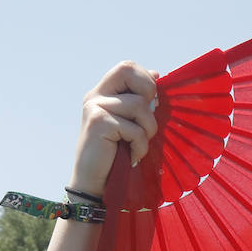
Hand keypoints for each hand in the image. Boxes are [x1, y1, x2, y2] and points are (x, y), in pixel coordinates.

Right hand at [68, 62, 159, 196]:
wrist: (95, 183)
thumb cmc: (117, 155)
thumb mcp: (130, 124)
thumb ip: (139, 100)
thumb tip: (156, 73)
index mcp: (104, 93)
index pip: (126, 67)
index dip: (145, 79)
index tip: (151, 100)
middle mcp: (96, 96)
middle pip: (128, 70)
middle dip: (147, 93)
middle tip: (145, 120)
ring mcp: (95, 107)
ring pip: (139, 105)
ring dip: (148, 131)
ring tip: (138, 146)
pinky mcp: (99, 123)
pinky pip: (135, 129)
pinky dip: (140, 147)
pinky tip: (132, 157)